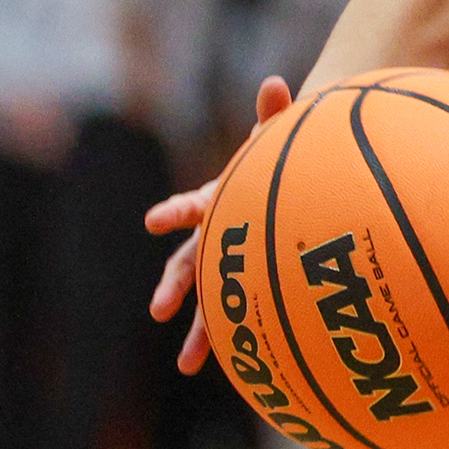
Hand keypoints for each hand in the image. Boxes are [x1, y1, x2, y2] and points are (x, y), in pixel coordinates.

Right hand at [146, 75, 293, 373]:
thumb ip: (274, 114)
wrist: (291, 182)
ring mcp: (228, 263)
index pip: (194, 206)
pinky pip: (238, 314)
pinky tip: (234, 366)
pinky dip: (234, 338)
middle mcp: (215, 236)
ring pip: (210, 300)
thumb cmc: (281, 161)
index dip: (176, 211)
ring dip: (201, 331)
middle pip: (190, 264)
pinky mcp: (247, 283)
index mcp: (219, 201)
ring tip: (190, 366)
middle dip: (176, 287)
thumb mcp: (278, 139)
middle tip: (160, 309)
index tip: (156, 220)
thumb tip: (272, 82)